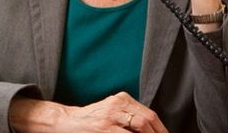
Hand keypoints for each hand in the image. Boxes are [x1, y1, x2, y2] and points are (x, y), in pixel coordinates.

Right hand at [10, 92, 167, 132]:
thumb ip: (129, 115)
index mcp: (122, 99)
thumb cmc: (91, 120)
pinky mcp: (104, 128)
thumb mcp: (111, 111)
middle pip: (147, 119)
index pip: (149, 114)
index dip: (161, 129)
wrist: (66, 121)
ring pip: (140, 126)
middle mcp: (117, 104)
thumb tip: (153, 128)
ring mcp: (110, 116)